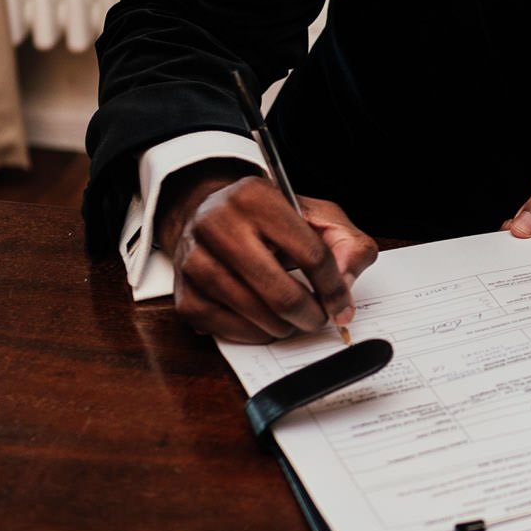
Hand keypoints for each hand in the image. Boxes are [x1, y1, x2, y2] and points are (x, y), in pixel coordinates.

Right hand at [158, 164, 378, 342]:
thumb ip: (348, 243)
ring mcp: (194, 261)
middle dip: (310, 315)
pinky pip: (227, 329)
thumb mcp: (317, 216)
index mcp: (256, 196)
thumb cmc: (269, 219)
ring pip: (255, 315)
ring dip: (284, 326)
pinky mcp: (183, 295)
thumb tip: (344, 281)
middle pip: (281, 293)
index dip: (334, 289)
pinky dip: (254, 333)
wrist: (209, 216)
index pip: (311, 255)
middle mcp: (217, 224)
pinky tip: (264, 321)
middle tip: (318, 318)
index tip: (343, 307)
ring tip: (293, 318)